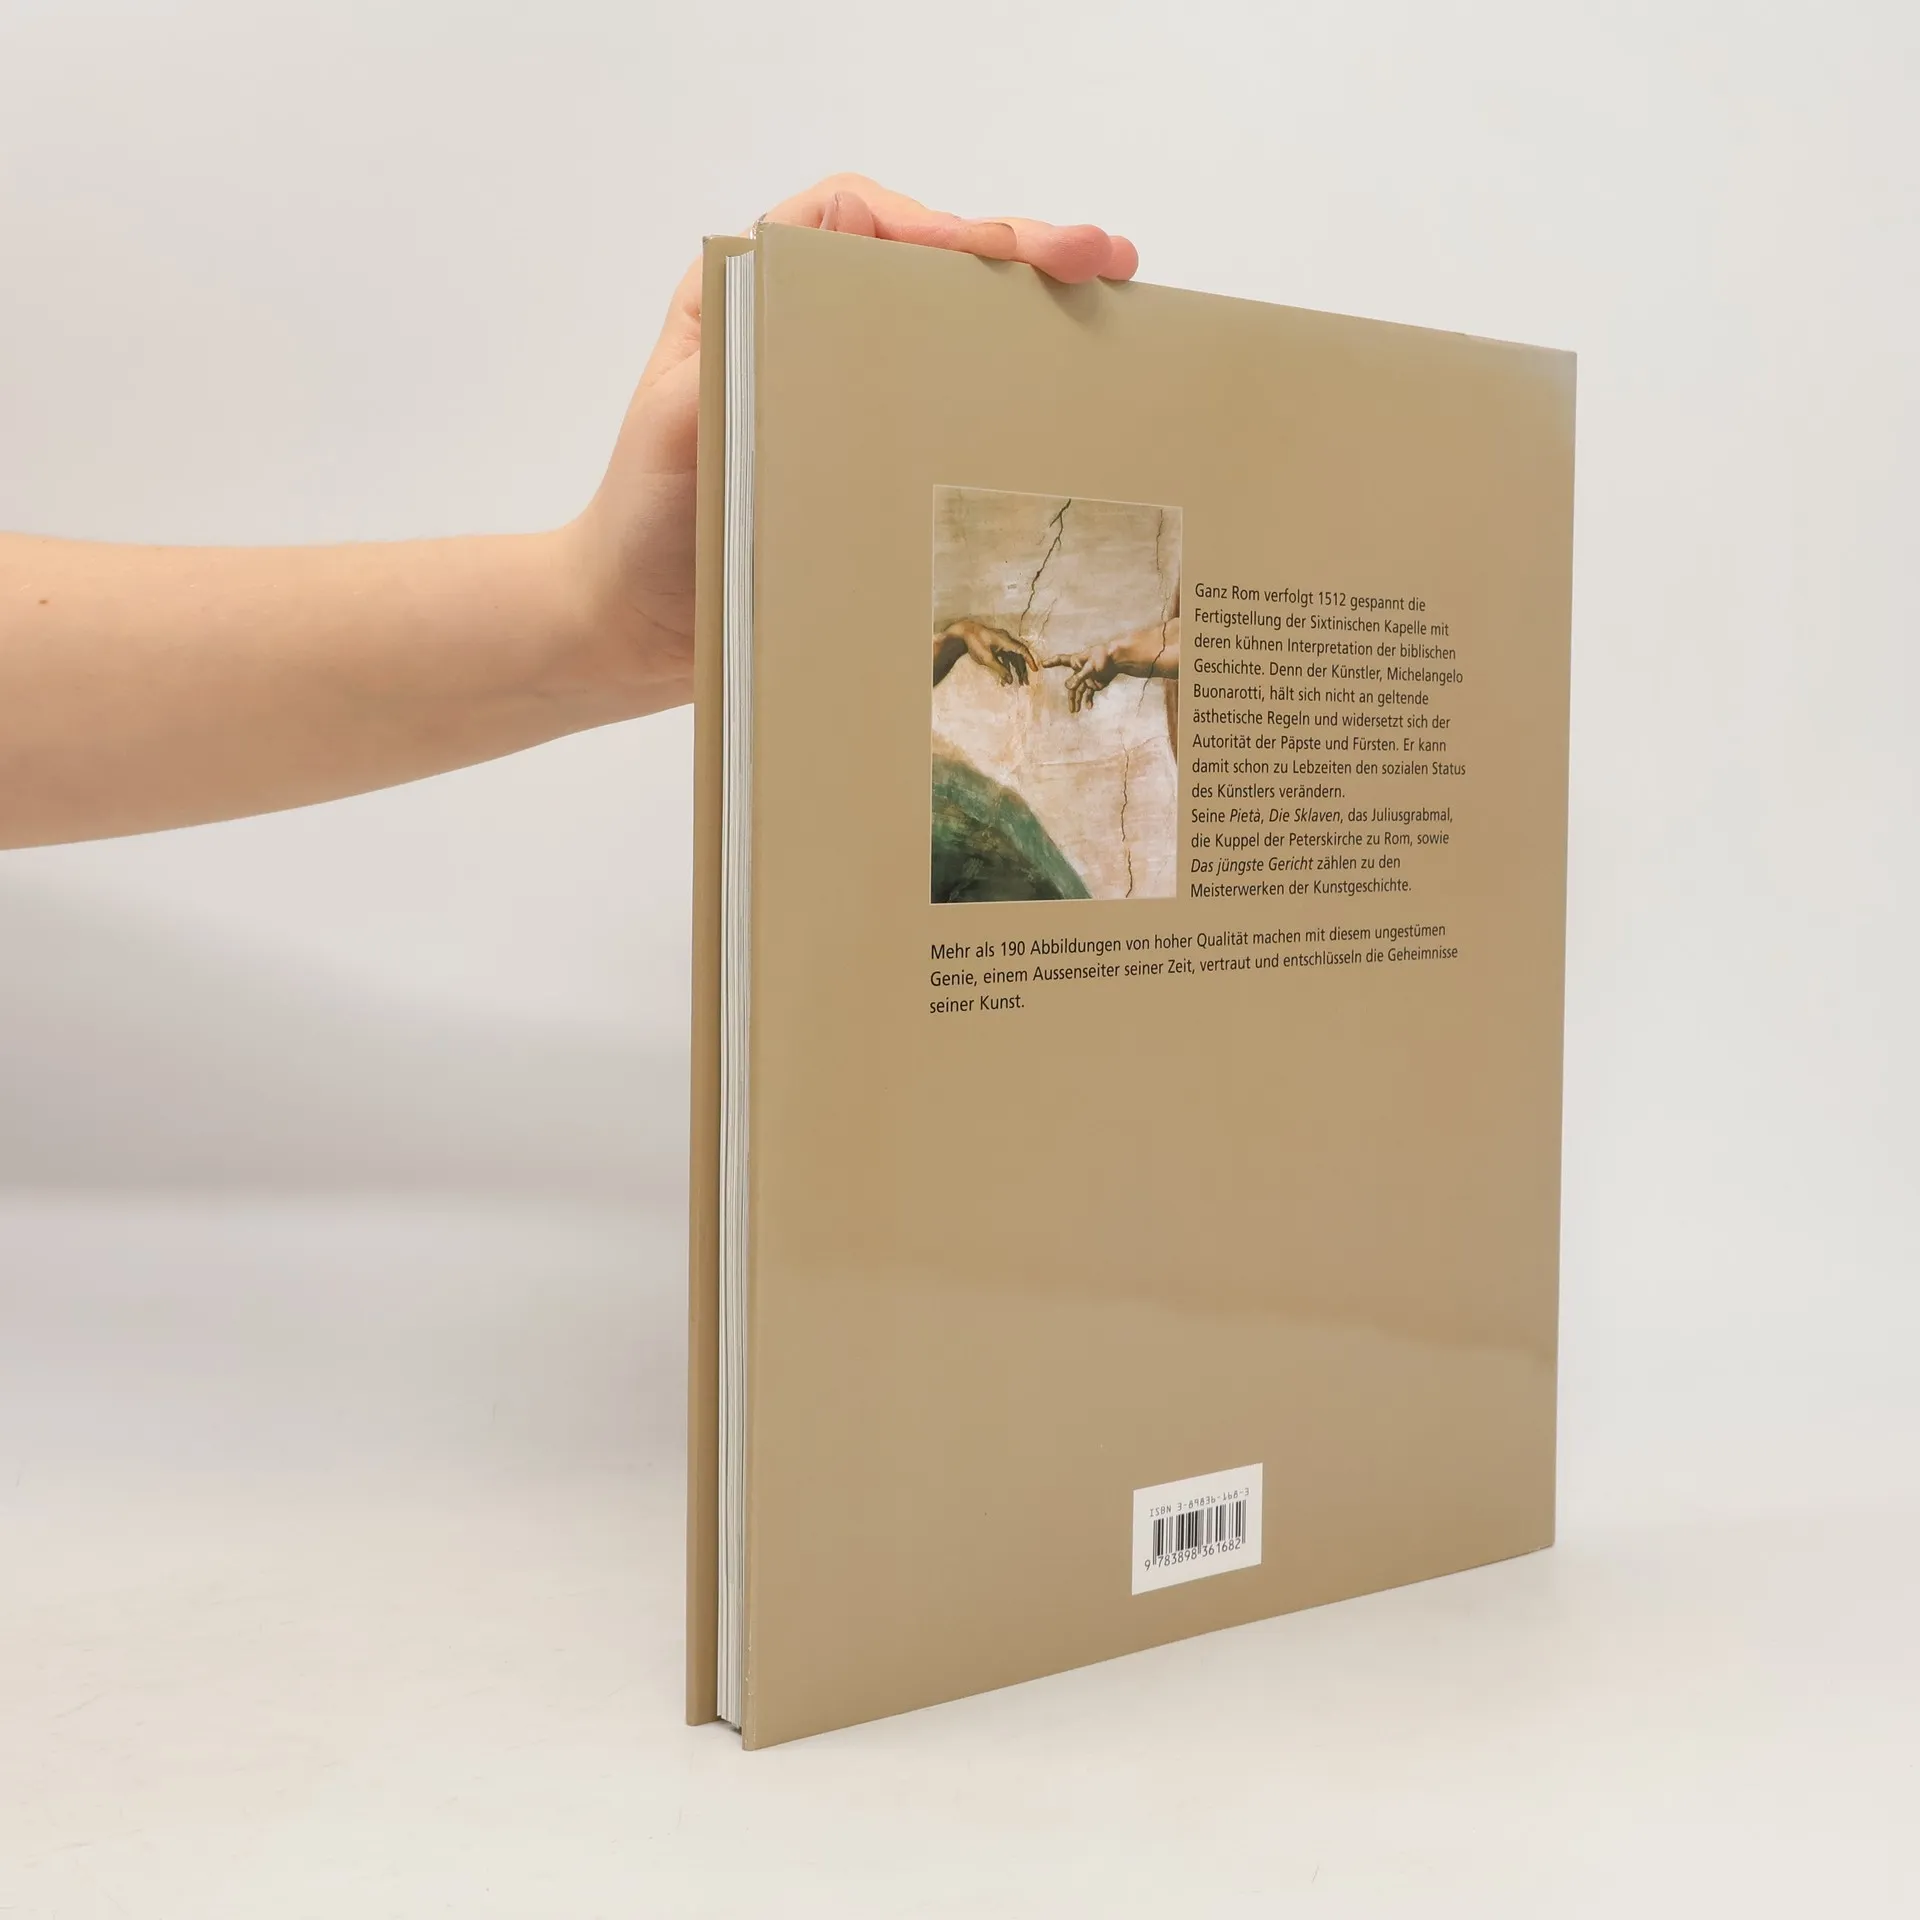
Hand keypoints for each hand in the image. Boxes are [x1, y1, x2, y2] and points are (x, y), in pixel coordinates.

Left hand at [571, 176, 1138, 716]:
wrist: (630, 626)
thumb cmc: (643, 521)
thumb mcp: (677, 429)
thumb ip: (737, 371)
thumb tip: (819, 336)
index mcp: (756, 290)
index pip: (862, 221)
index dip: (947, 225)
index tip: (1015, 253)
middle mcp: (806, 322)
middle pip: (927, 262)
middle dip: (1020, 254)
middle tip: (1106, 263)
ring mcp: (844, 387)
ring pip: (948, 324)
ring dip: (1029, 313)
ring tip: (1112, 308)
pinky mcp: (867, 451)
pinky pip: (944, 401)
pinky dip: (1005, 390)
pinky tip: (1062, 401)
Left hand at [936, 618, 1043, 686]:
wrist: (963, 633)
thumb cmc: (975, 644)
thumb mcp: (987, 659)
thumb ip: (1000, 670)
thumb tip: (1010, 681)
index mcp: (1006, 641)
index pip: (1023, 651)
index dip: (1030, 661)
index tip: (1035, 670)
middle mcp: (1006, 640)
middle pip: (1019, 656)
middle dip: (1022, 670)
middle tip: (1024, 683)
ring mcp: (1001, 643)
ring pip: (1012, 658)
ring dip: (1014, 670)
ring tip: (1015, 683)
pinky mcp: (996, 646)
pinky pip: (1005, 657)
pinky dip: (1006, 667)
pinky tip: (1004, 678)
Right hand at [1047, 643, 1122, 711]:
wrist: (1118, 660)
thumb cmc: (1103, 657)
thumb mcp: (1090, 666)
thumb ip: (1079, 677)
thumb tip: (1067, 687)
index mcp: (1076, 661)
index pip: (1061, 660)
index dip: (1052, 662)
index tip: (1042, 664)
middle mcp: (1079, 671)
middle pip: (1071, 685)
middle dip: (1071, 697)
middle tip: (1071, 708)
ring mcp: (1087, 678)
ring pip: (1079, 692)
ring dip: (1077, 701)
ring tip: (1075, 711)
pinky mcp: (1094, 683)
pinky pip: (1089, 694)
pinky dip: (1088, 700)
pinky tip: (1088, 707)